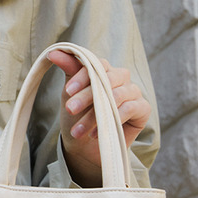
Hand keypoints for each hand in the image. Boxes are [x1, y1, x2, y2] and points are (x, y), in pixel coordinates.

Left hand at [47, 50, 150, 186]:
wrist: (85, 147)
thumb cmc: (78, 115)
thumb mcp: (70, 92)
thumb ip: (68, 69)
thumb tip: (54, 51)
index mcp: (103, 69)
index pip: (96, 64)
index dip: (82, 76)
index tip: (67, 91)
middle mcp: (120, 77)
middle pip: (106, 79)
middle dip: (86, 95)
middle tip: (70, 109)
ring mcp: (133, 91)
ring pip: (116, 96)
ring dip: (94, 114)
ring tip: (78, 130)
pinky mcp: (143, 108)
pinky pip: (130, 108)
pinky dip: (112, 120)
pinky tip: (95, 134)